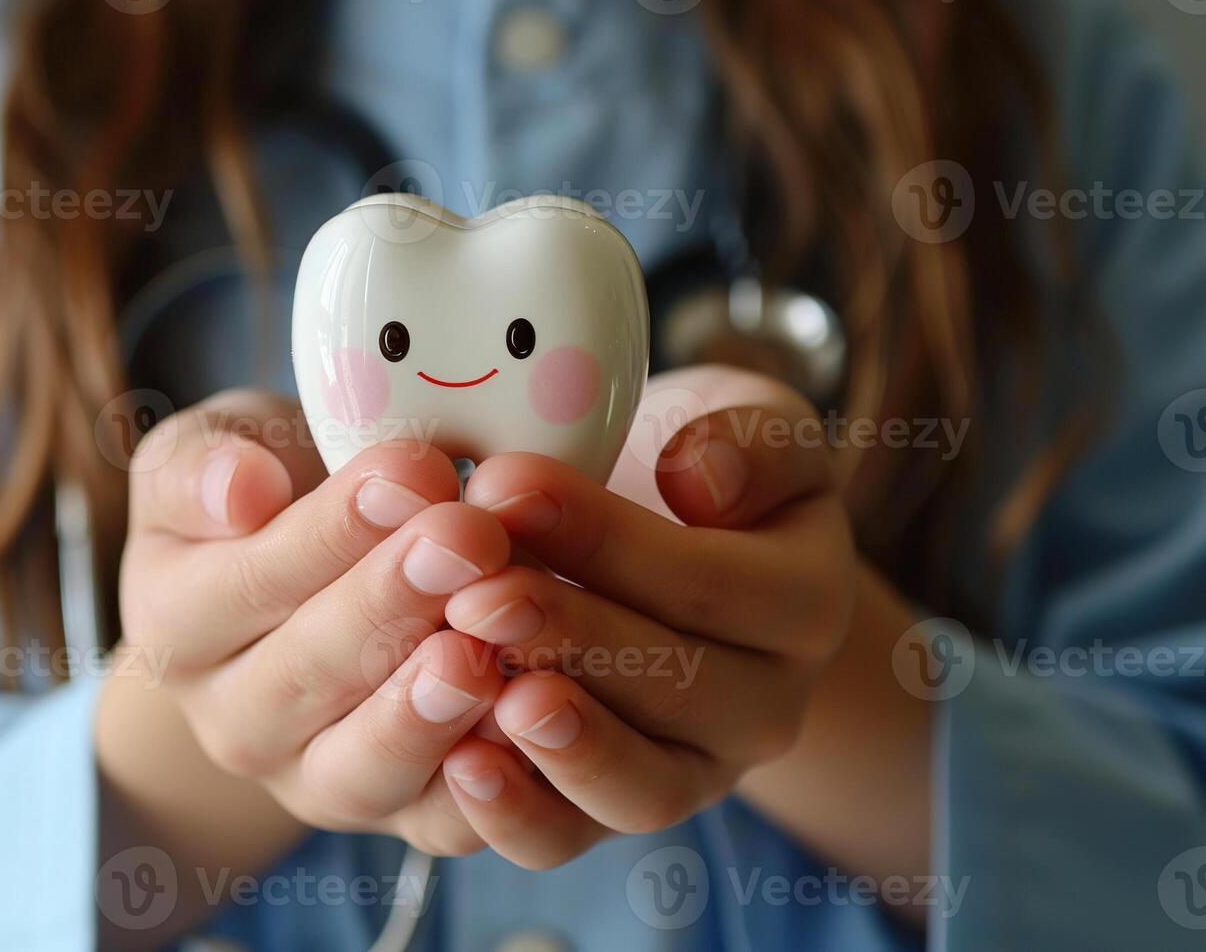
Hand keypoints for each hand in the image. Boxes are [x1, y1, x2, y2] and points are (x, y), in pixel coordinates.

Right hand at [118, 389, 509, 856]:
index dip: (332, 530)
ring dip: (427, 711)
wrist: (308, 585)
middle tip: (468, 538)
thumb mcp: (210, 453)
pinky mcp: (398, 819)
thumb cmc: (268, 495)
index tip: (411, 471)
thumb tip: (240, 489)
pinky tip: (528, 718)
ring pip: (363, 767)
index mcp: (176, 627)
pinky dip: (489, 788)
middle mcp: (233, 722)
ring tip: (481, 648)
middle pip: (307, 675)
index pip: (249, 583)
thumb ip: (199, 468)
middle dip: (394, 603)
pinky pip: (439, 823)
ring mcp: (314, 781)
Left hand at [437, 366, 856, 867]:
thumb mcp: (750, 425)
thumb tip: (696, 480)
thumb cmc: (699, 473)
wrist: (673, 547)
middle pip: (674, 687)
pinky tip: (459, 761)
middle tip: (477, 591)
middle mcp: (765, 707)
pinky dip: (516, 814)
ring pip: (636, 785)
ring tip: (477, 681)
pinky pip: (572, 838)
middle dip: (566, 635)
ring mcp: (694, 772)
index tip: (507, 486)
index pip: (710, 582)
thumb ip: (750, 441)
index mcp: (805, 602)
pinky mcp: (612, 812)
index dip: (606, 539)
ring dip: (555, 738)